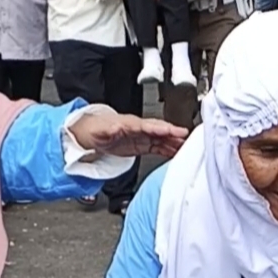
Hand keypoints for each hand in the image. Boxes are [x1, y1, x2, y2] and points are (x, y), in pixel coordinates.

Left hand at [70, 110, 187, 159]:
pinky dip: (168, 150)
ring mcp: (141, 137)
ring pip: (161, 139)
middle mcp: (138, 129)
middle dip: (173, 134)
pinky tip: (175, 153)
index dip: (161, 128)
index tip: (172, 131)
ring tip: (186, 147)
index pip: (149, 125)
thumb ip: (109, 129)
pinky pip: (157, 147)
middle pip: (159, 131)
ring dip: (173, 143)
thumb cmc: (95, 130)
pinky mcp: (141, 145)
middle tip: (186, 137)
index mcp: (130, 124)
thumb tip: (116, 127)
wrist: (90, 136)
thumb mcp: (100, 130)